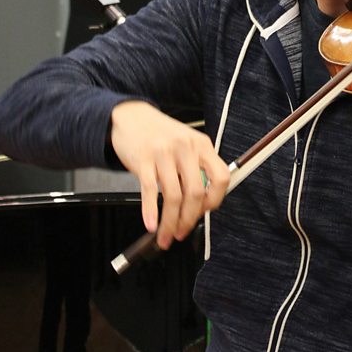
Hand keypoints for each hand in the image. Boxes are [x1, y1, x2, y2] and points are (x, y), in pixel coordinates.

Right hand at [109, 101, 230, 249]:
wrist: (130, 117)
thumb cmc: (160, 135)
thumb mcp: (187, 143)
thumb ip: (197, 168)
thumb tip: (201, 205)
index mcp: (202, 145)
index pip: (221, 177)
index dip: (215, 200)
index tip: (205, 212)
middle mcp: (185, 147)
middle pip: (196, 193)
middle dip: (189, 219)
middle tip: (182, 232)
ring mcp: (164, 153)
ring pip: (173, 197)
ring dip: (170, 222)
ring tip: (166, 235)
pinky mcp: (143, 159)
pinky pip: (150, 191)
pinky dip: (151, 212)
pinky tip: (151, 224)